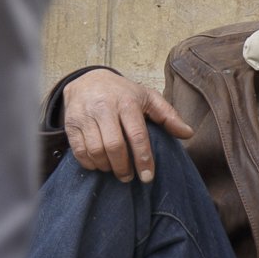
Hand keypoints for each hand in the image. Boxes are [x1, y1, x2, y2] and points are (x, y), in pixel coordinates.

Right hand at [60, 69, 194, 182]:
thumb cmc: (123, 93)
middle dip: (123, 167)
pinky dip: (90, 163)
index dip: (143, 159)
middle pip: (114, 146)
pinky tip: (99, 164)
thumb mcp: (148, 97)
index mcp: (127, 102)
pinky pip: (79, 151)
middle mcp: (104, 107)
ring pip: (95, 150)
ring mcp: (85, 115)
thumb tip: (188, 133)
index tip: (147, 177)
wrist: (88, 80)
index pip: (137, 135)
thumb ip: (168, 115)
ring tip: (115, 170)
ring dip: (107, 167)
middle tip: (129, 178)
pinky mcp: (71, 123)